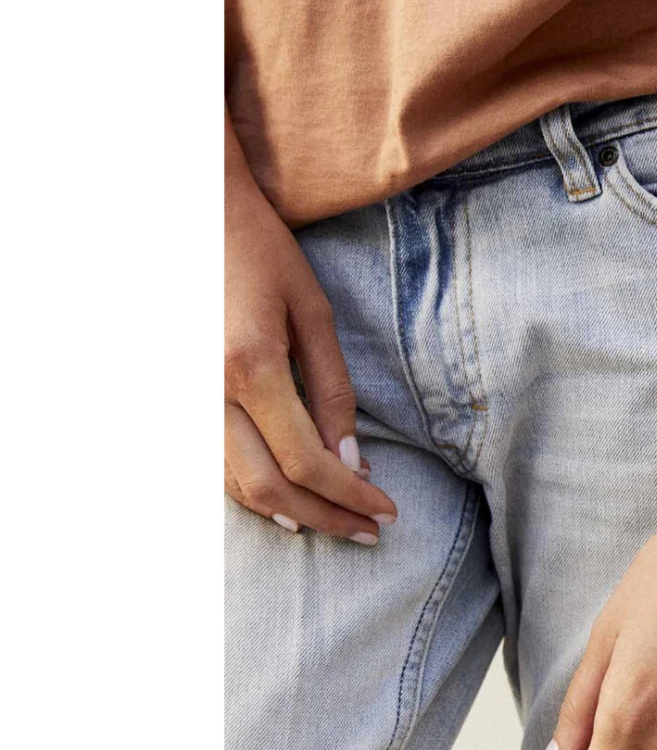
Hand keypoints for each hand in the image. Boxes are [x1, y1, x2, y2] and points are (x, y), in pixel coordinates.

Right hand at [224, 138, 397, 541]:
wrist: (193, 217)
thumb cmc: (261, 254)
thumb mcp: (313, 313)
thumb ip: (332, 391)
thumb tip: (351, 462)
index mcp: (249, 367)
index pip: (306, 460)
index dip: (349, 496)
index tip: (386, 510)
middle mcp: (207, 392)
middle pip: (269, 487)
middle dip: (325, 517)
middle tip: (368, 532)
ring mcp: (185, 399)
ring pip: (236, 485)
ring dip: (290, 512)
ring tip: (338, 521)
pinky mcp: (178, 400)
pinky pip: (215, 465)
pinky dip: (255, 490)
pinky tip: (291, 499)